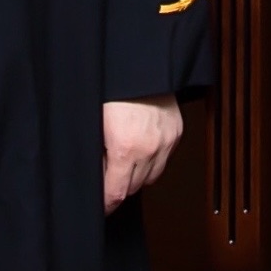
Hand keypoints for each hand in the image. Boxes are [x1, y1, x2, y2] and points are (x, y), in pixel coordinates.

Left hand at [102, 95, 182, 213]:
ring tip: (123, 162)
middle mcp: (149, 149)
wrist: (138, 63)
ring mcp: (166, 141)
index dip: (106, 204)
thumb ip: (95, 152)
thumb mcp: (94, 123)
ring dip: (137, 175)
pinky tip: (140, 148)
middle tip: (106, 176)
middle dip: (118, 187)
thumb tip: (95, 172)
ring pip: (152, 177)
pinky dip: (152, 160)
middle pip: (134, 188)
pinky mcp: (176, 132)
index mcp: (124, 148)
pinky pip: (165, 158)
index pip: (116, 193)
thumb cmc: (111, 88)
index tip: (100, 207)